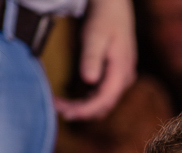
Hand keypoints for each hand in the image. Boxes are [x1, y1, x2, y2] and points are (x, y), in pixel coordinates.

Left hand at [54, 0, 135, 120]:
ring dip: (82, 108)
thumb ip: (92, 57)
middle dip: (80, 111)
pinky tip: (71, 100)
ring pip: (102, 103)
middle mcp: (125, 79)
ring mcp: (121, 79)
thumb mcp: (95, 35)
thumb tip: (89, 80)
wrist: (115, 7)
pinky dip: (86, 101)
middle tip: (57, 108)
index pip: (105, 99)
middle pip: (103, 106)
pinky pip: (102, 96)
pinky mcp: (115, 77)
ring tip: (60, 105)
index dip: (85, 110)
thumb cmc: (104, 18)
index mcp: (122, 70)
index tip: (66, 113)